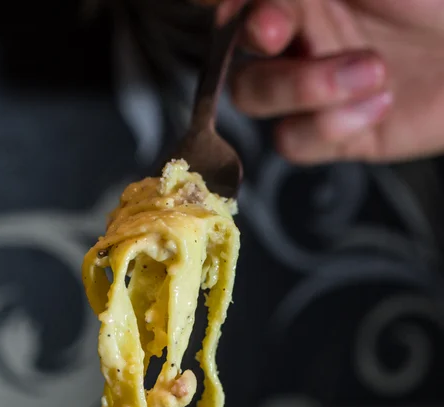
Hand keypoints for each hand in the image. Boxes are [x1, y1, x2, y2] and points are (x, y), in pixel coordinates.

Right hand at [210, 0, 443, 163]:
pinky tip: (379, 103)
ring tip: (374, 70)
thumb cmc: (435, 2)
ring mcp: (312, 92)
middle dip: (267, 56)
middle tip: (286, 36)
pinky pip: (296, 141)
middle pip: (239, 67)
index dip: (234, 16)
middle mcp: (298, 44)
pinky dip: (332, 126)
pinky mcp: (333, 134)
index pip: (240, 12)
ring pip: (259, 103)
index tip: (265, 22)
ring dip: (307, 89)